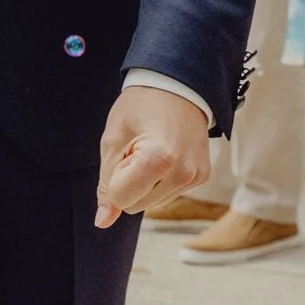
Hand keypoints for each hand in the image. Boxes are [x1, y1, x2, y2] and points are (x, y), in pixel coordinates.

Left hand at [94, 85, 210, 227]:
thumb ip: (106, 183)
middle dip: (128, 182)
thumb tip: (102, 221)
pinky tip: (164, 153)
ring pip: (151, 203)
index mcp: (159, 160)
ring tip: (151, 147)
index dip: (114, 176)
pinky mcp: (202, 177)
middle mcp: (184, 173)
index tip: (124, 150)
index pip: (121, 198)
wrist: (177, 84)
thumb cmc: (141, 105)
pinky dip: (159, 179)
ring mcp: (196, 177)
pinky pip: (168, 193)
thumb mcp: (113, 139)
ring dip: (144, 182)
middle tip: (136, 147)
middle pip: (136, 205)